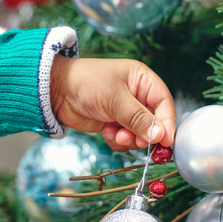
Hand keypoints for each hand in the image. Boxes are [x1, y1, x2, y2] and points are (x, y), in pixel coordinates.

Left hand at [50, 57, 175, 150]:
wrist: (56, 91)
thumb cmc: (86, 83)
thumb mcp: (115, 99)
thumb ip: (138, 118)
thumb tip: (160, 135)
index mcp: (142, 80)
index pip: (164, 103)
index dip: (166, 123)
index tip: (165, 141)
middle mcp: (137, 96)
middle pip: (154, 122)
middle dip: (145, 134)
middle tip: (136, 141)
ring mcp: (125, 111)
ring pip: (140, 134)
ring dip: (130, 139)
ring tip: (115, 134)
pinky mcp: (114, 124)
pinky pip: (125, 139)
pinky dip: (118, 141)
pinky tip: (106, 132)